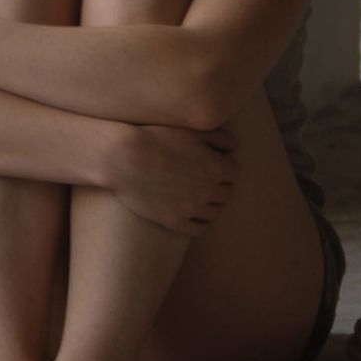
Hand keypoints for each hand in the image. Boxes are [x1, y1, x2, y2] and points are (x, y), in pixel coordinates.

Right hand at [105, 123, 239, 237]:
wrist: (124, 158)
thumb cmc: (156, 137)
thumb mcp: (191, 131)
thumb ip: (219, 137)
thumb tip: (236, 147)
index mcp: (216, 167)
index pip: (234, 173)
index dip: (223, 166)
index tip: (212, 163)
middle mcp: (209, 191)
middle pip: (227, 193)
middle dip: (219, 185)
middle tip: (204, 178)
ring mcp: (192, 209)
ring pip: (215, 212)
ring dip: (211, 204)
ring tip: (199, 196)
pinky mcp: (175, 222)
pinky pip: (199, 229)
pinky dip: (200, 222)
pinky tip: (192, 213)